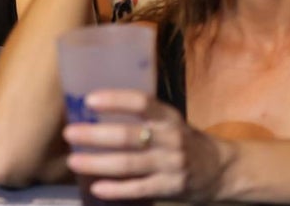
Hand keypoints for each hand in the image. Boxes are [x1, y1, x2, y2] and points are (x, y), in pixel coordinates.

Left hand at [64, 89, 227, 201]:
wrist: (220, 169)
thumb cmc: (183, 140)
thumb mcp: (169, 121)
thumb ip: (142, 117)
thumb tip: (95, 112)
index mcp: (168, 117)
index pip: (141, 102)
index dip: (115, 100)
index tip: (89, 100)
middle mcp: (171, 139)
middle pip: (129, 136)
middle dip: (96, 135)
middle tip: (70, 133)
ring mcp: (171, 165)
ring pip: (129, 164)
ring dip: (98, 163)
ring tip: (73, 161)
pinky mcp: (170, 188)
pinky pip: (139, 189)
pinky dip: (116, 189)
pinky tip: (96, 188)